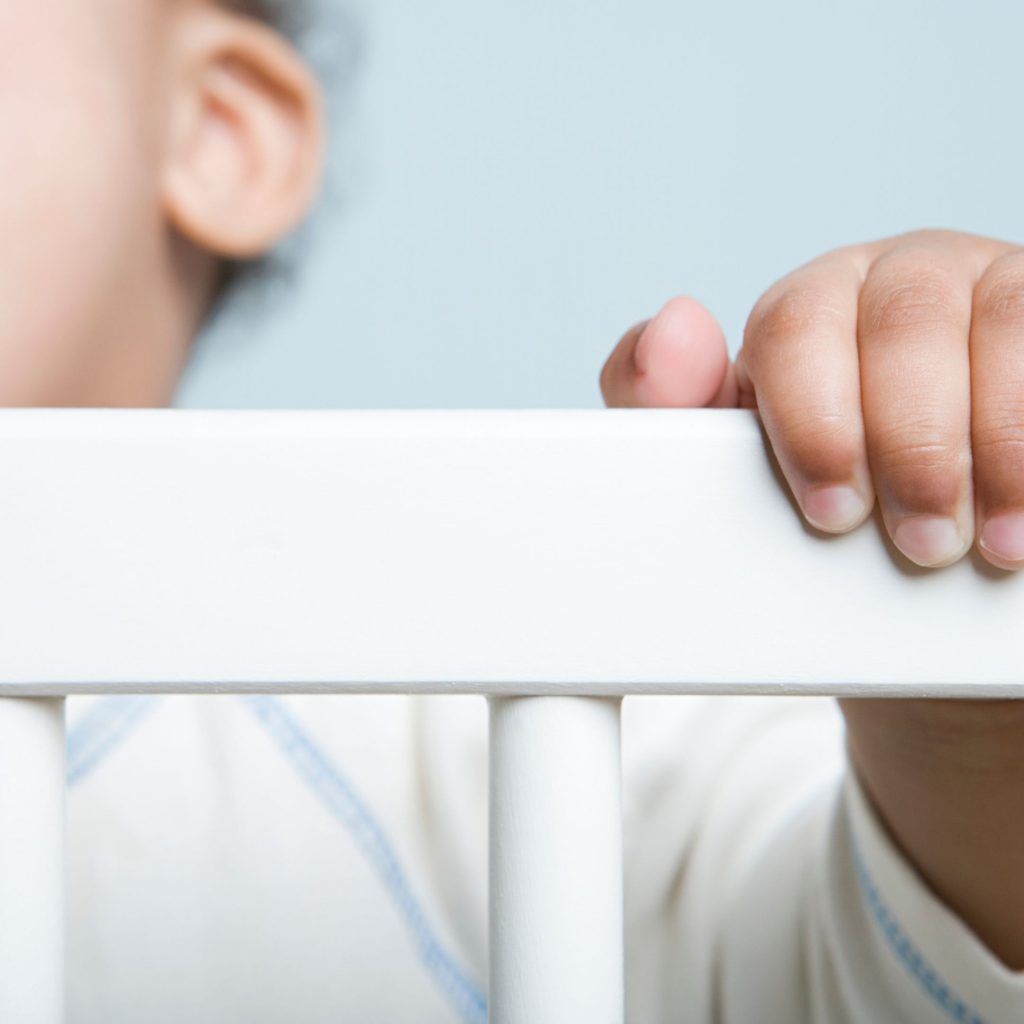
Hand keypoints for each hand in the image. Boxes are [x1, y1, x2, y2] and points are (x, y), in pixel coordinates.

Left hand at [601, 229, 1023, 570]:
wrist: (910, 518)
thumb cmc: (816, 479)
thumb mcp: (734, 452)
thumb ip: (673, 404)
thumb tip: (672, 324)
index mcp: (813, 307)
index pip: (797, 326)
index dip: (815, 422)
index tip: (833, 512)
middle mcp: (902, 281)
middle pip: (907, 321)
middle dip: (914, 443)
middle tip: (921, 541)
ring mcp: (993, 290)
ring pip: (1006, 324)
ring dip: (1001, 444)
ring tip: (997, 542)